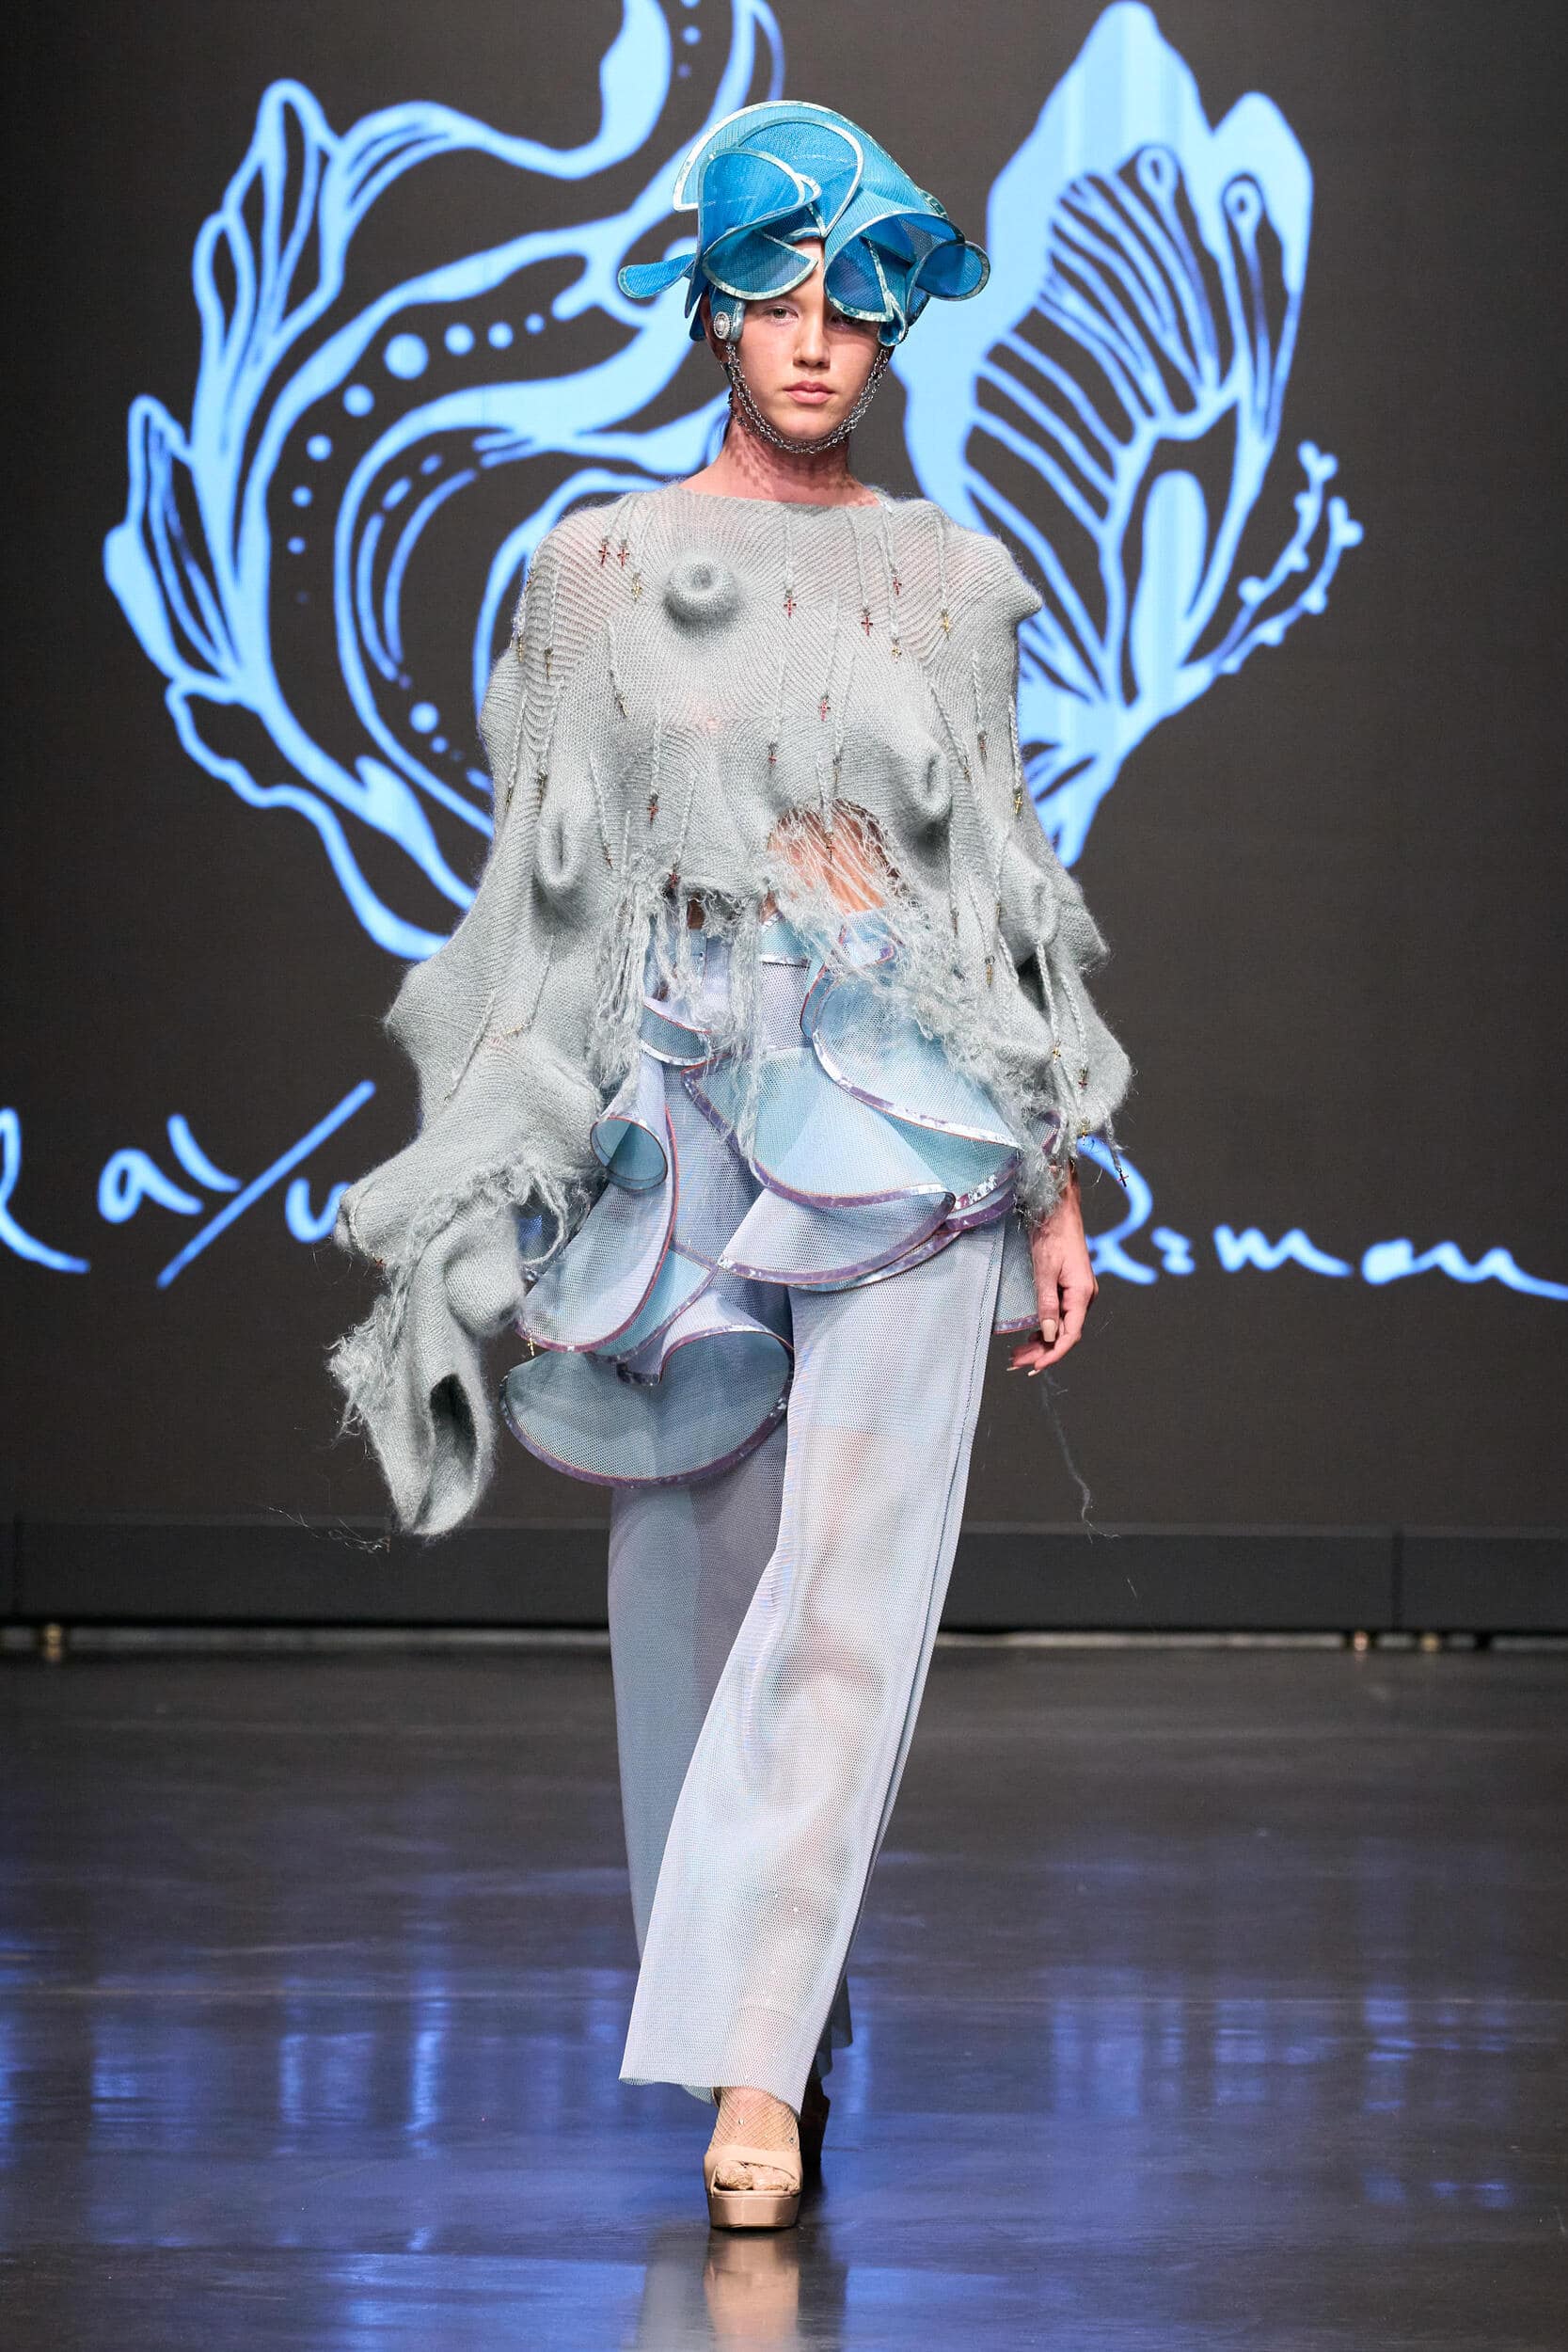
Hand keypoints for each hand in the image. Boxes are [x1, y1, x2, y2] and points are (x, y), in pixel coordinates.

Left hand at [1007, 1166, 1098, 1373]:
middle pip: (1064, 1334)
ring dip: (1041, 1342)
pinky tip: (1030, 1337)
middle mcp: (1083, 1296)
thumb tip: (1047, 1334)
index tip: (1035, 1366)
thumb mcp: (1045, 1270)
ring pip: (1060, 1326)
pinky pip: (1060, 1315)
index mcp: (1082, 1294)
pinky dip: (1044, 1328)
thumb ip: (1046, 1303)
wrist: (1059, 1210)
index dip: (1053, 1354)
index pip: (1070, 1335)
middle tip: (1016, 1363)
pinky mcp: (1069, 1287)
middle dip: (1041, 1351)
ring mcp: (1077, 1292)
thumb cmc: (1053, 1235)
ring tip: (1017, 1355)